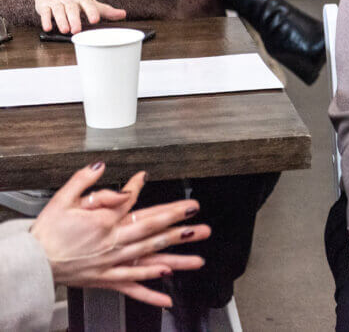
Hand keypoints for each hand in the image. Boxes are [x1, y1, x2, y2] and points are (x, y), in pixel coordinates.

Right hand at [30, 163, 210, 307]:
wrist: (31, 262)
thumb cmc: (47, 232)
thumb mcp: (63, 199)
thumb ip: (85, 182)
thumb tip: (103, 168)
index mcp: (103, 222)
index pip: (136, 206)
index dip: (156, 198)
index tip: (176, 194)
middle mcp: (112, 243)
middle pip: (152, 233)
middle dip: (180, 229)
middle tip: (201, 225)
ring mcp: (111, 263)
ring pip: (149, 260)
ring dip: (176, 260)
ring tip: (198, 260)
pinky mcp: (106, 279)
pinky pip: (131, 287)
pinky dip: (150, 292)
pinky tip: (167, 296)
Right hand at [33, 0, 126, 33]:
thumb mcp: (89, 2)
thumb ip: (105, 10)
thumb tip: (123, 14)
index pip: (88, 4)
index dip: (92, 11)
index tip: (95, 19)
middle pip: (72, 8)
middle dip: (74, 19)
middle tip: (77, 30)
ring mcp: (56, 2)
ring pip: (58, 10)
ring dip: (61, 20)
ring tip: (65, 30)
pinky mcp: (44, 5)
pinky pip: (45, 12)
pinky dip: (46, 20)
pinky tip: (48, 28)